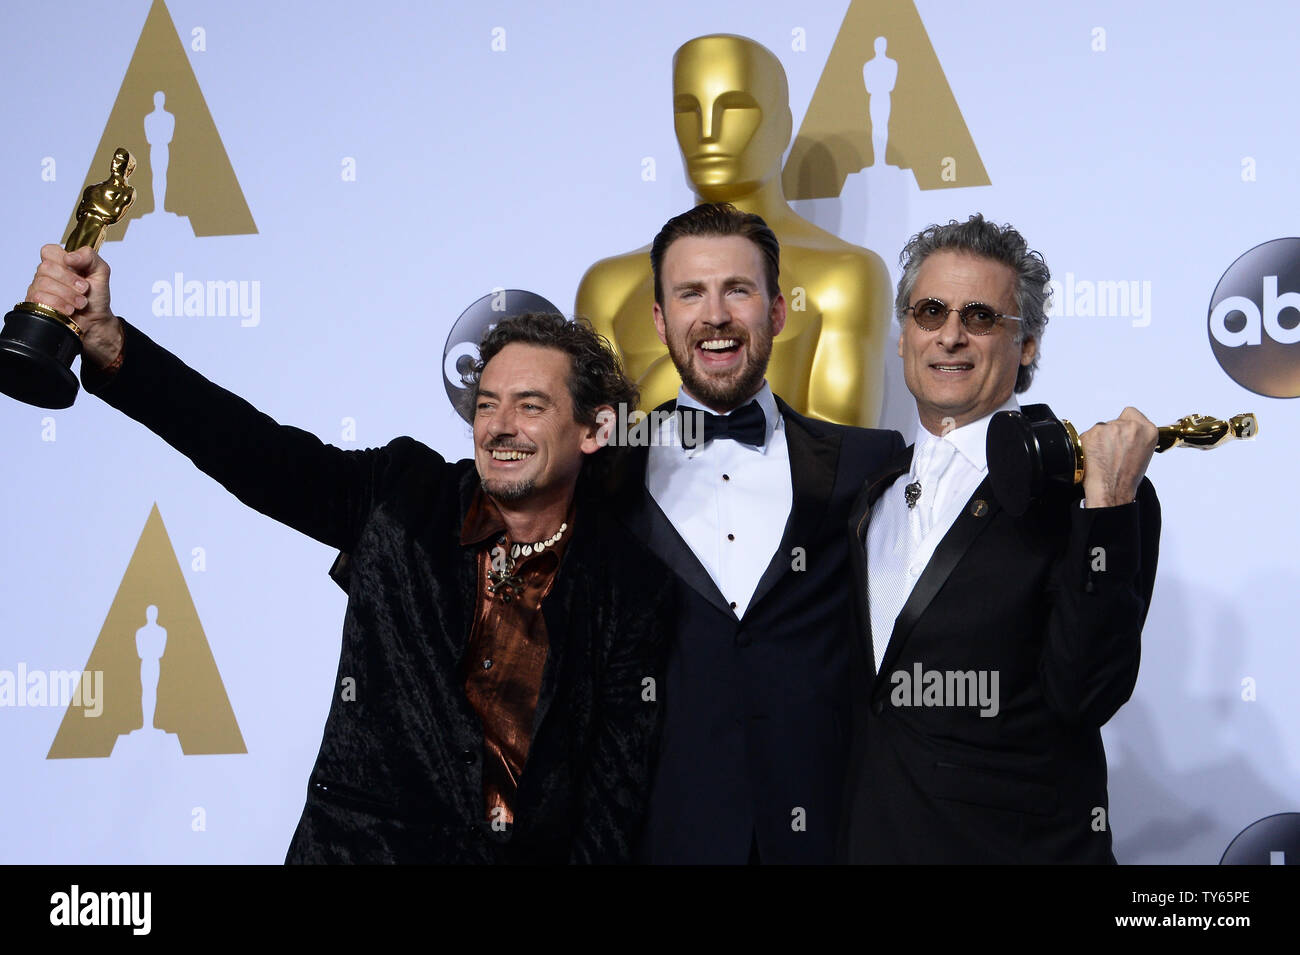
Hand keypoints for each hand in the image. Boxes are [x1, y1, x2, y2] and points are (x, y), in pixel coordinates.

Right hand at [24, 244, 120, 367]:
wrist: (96, 321)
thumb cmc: (96, 297)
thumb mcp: (101, 272)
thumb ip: (89, 257)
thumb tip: (70, 256)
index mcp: (59, 262)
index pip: (48, 251)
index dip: (63, 260)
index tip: (79, 270)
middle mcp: (46, 274)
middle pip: (46, 267)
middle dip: (70, 281)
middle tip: (84, 290)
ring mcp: (38, 289)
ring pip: (43, 283)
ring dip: (68, 295)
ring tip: (80, 303)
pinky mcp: (35, 304)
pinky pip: (39, 298)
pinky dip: (59, 304)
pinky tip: (70, 310)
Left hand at [1079, 407, 1157, 507]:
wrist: (1111, 490)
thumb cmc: (1127, 478)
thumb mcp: (1143, 453)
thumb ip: (1136, 437)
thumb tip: (1126, 432)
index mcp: (1148, 431)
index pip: (1132, 413)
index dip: (1125, 422)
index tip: (1122, 432)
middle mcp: (1130, 426)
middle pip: (1114, 421)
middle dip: (1111, 433)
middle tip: (1111, 450)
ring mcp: (1110, 428)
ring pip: (1101, 428)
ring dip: (1099, 439)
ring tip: (1103, 457)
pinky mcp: (1092, 433)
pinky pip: (1087, 435)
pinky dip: (1088, 444)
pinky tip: (1093, 457)